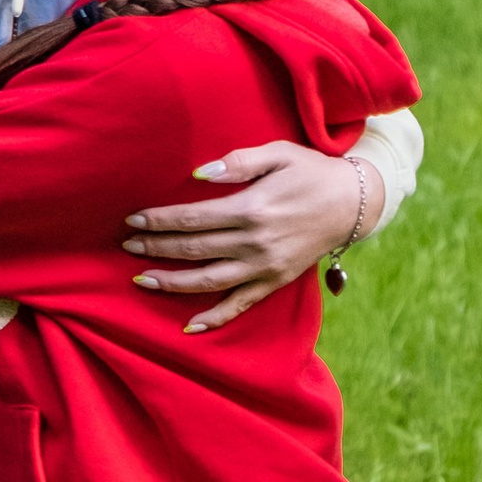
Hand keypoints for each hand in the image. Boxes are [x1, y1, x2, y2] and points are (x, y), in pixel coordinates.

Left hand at [125, 139, 381, 333]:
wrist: (354, 203)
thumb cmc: (311, 172)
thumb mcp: (279, 153)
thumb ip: (239, 162)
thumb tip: (199, 173)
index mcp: (251, 209)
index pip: (192, 218)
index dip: (159, 221)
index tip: (133, 220)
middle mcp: (255, 243)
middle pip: (194, 249)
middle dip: (156, 248)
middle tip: (127, 246)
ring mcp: (265, 267)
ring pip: (209, 281)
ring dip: (172, 282)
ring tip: (143, 279)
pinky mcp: (275, 282)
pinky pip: (241, 305)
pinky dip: (215, 318)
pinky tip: (189, 327)